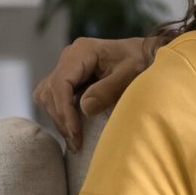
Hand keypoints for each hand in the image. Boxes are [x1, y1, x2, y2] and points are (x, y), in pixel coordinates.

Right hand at [32, 36, 149, 151]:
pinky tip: (73, 130)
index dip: (65, 110)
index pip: (61, 83)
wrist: (147, 55)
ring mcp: (67, 67)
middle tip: (76, 142)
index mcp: (82, 51)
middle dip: (61, 118)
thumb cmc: (141, 62)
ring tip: (74, 140)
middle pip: (50, 91)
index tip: (75, 132)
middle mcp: (69, 57)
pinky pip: (55, 98)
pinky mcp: (70, 78)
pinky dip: (61, 114)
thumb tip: (84, 108)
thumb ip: (108, 90)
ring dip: (59, 118)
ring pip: (48, 96)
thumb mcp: (130, 75)